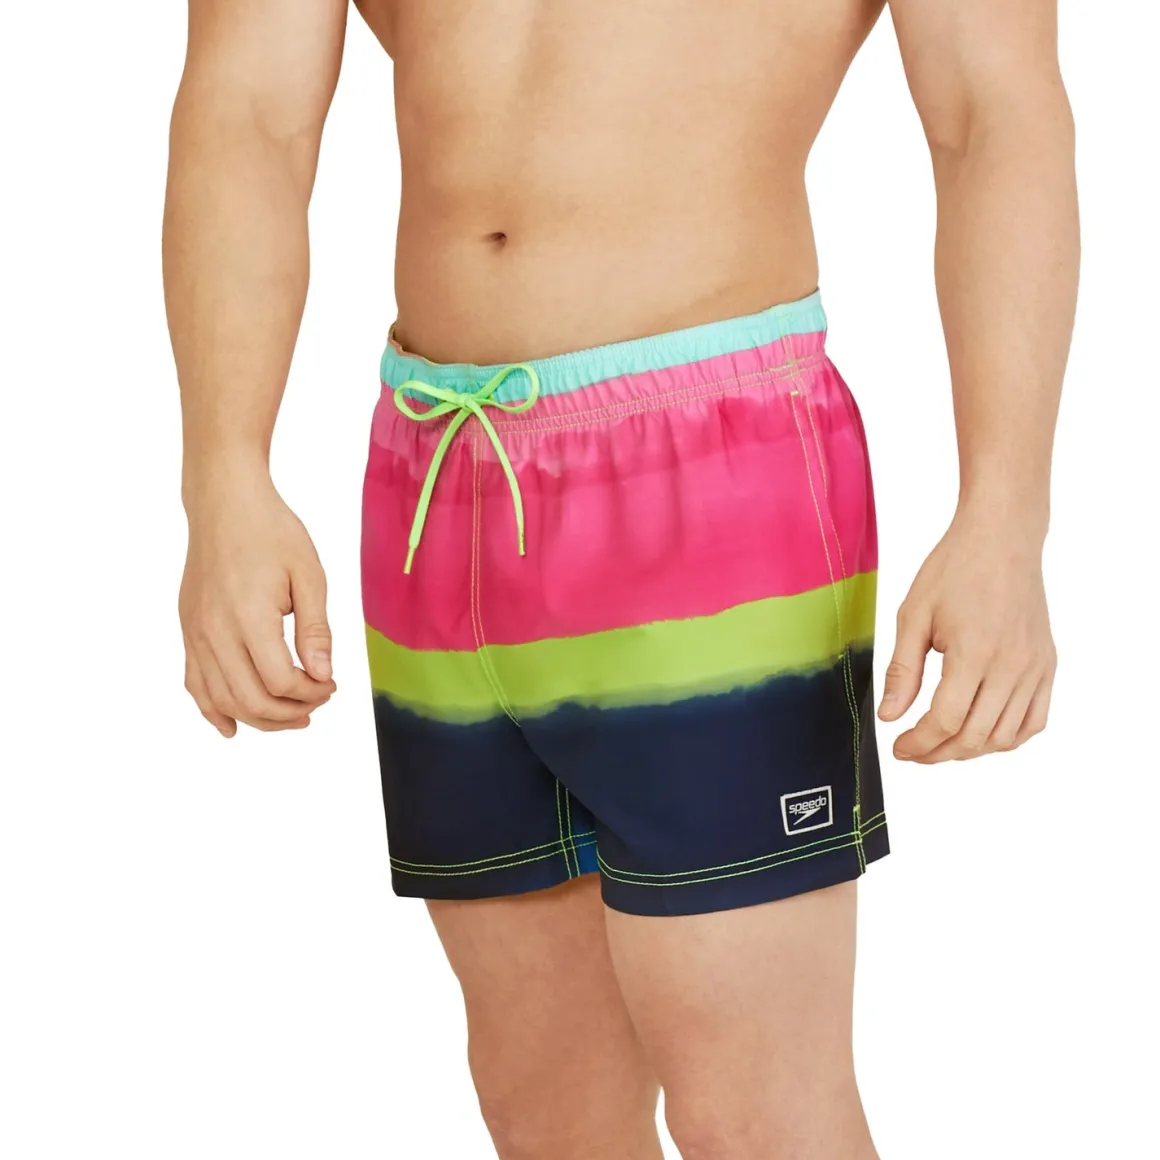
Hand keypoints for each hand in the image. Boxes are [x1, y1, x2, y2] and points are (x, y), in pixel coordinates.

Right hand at [179, 467, 336, 736]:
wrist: (224, 504)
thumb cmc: (272, 533)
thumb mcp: (309, 575)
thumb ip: (316, 629)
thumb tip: (323, 675)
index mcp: (249, 617)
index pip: (281, 682)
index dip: (312, 693)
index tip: (332, 683)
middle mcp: (215, 632)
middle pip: (251, 700)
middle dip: (291, 713)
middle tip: (319, 702)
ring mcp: (196, 634)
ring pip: (223, 700)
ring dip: (260, 719)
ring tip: (292, 717)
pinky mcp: (188, 631)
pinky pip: (195, 684)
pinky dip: (214, 711)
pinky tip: (232, 727)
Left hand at [878, 511, 1055, 761]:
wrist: (1001, 539)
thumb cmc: (954, 569)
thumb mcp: (914, 616)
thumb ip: (902, 671)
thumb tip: (889, 716)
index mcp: (974, 653)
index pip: (946, 721)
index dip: (919, 743)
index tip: (899, 748)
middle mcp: (1011, 666)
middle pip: (975, 736)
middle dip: (938, 753)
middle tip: (914, 752)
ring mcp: (1035, 668)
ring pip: (1005, 737)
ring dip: (970, 750)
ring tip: (942, 745)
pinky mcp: (1047, 665)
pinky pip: (1034, 721)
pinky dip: (1008, 738)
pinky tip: (981, 734)